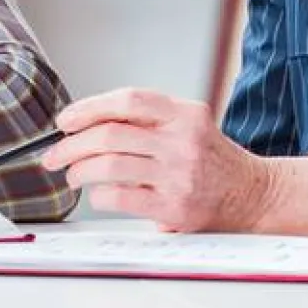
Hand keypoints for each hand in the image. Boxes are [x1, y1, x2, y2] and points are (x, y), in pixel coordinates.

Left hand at [42, 88, 275, 232]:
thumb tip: (88, 124)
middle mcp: (182, 140)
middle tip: (54, 154)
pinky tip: (98, 194)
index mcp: (184, 113)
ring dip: (79, 170)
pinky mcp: (174, 206)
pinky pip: (120, 196)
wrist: (253, 194)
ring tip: (72, 175)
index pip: (128, 100)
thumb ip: (149, 120)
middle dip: (72, 144)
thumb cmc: (213, 160)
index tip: (66, 120)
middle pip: (110, 134)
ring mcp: (178, 174)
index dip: (89, 108)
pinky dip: (99, 195)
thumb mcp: (190, 124)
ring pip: (110, 165)